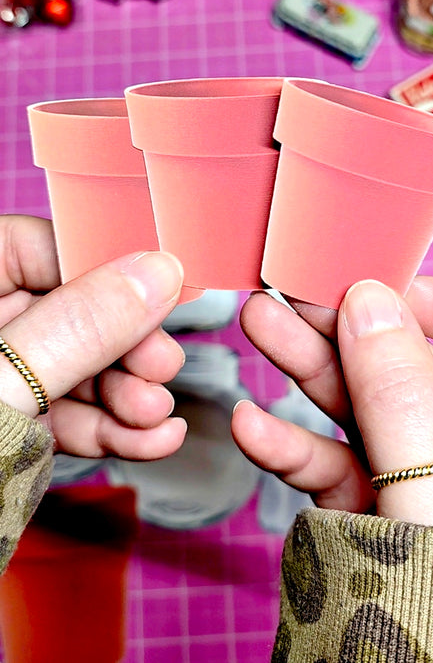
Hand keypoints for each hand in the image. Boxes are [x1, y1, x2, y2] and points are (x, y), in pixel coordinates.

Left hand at [0, 215, 186, 459]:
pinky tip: (151, 439)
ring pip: (80, 367)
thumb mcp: (4, 382)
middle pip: (74, 310)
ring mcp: (4, 373)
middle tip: (161, 367)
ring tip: (156, 416)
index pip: (42, 246)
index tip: (164, 289)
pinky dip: (113, 429)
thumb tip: (158, 272)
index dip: (107, 268)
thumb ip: (79, 328)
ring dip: (129, 395)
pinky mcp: (16, 421)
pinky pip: (71, 414)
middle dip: (127, 347)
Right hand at [233, 277, 432, 535]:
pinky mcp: (377, 524)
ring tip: (261, 324)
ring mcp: (427, 494)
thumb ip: (402, 409)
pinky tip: (254, 425)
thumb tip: (372, 308)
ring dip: (310, 374)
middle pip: (421, 376)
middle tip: (298, 291)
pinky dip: (294, 452)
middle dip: (351, 332)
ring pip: (368, 416)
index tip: (387, 291)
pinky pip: (339, 475)